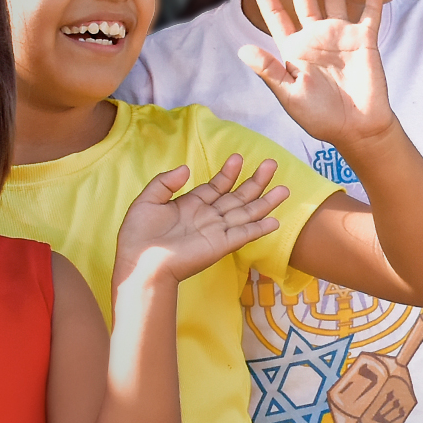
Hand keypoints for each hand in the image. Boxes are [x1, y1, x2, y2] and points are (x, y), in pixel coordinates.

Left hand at [115, 157, 288, 284]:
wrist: (139, 264)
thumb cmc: (138, 236)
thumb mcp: (147, 201)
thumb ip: (165, 182)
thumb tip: (186, 169)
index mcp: (191, 206)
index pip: (216, 187)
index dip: (228, 173)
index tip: (238, 158)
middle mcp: (208, 217)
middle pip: (237, 197)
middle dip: (255, 181)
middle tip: (272, 164)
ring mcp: (216, 231)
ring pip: (246, 213)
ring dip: (265, 201)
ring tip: (284, 189)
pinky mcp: (220, 245)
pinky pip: (243, 234)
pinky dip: (259, 228)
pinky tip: (274, 220)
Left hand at [238, 0, 401, 148]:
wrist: (356, 128)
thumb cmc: (320, 117)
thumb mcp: (289, 95)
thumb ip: (268, 70)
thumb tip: (242, 49)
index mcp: (294, 49)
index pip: (275, 15)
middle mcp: (316, 36)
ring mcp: (341, 35)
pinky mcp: (364, 39)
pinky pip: (370, 11)